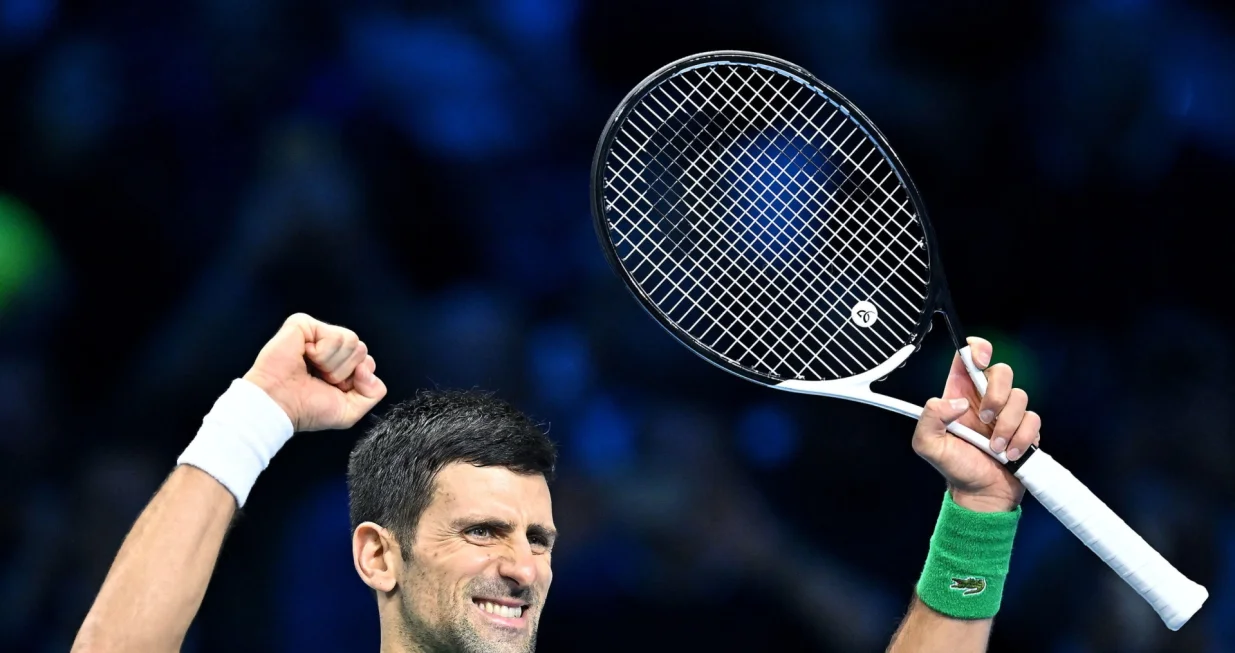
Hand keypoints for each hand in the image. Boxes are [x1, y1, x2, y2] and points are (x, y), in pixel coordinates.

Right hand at [242, 313, 386, 431]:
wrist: (278, 405)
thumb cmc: (306, 409)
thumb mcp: (349, 411)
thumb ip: (373, 393)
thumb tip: (368, 368)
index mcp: (340, 364)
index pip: (367, 362)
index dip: (356, 378)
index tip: (334, 388)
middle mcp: (330, 347)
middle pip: (361, 350)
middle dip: (344, 372)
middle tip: (320, 378)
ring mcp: (317, 334)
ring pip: (352, 341)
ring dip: (332, 364)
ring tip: (312, 369)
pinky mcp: (303, 324)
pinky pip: (334, 335)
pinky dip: (322, 353)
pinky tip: (305, 357)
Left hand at [911, 337, 1040, 512]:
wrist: (981, 494)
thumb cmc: (954, 467)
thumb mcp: (927, 444)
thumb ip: (930, 416)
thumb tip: (956, 402)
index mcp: (959, 393)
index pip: (968, 356)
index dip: (976, 349)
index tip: (979, 363)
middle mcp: (984, 398)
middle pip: (1002, 371)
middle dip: (997, 394)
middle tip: (984, 419)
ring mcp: (1007, 412)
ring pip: (1020, 396)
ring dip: (1007, 425)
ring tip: (995, 447)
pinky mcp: (1025, 427)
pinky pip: (1033, 419)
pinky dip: (1022, 438)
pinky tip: (1009, 453)